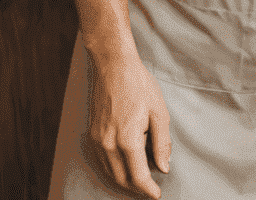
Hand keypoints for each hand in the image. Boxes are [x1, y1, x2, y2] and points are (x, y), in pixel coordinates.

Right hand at [83, 49, 169, 197]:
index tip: (157, 195)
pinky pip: (102, 161)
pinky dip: (114, 168)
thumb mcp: (159, 112)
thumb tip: (164, 167)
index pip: (138, 176)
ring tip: (141, 179)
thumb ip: (162, 142)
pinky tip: (125, 164)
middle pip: (122, 179)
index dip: (148, 189)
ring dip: (125, 180)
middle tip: (150, 189)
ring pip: (110, 172)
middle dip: (137, 188)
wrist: (114, 68)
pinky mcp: (92, 136)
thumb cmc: (140, 86)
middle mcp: (109, 144)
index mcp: (128, 139)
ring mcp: (97, 141)